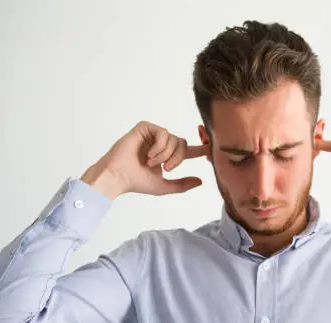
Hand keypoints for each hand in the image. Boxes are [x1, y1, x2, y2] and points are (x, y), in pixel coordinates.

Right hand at [81, 121, 207, 198]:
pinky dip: (159, 146)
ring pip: (174, 138)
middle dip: (178, 158)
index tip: (212, 148)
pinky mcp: (145, 127)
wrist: (118, 177)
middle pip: (183, 143)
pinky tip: (149, 154)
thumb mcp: (164, 186)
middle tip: (167, 169)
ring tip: (151, 163)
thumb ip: (182, 184)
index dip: (202, 149)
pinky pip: (163, 133)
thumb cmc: (137, 182)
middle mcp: (162, 143)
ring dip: (165, 154)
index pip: (189, 151)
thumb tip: (201, 181)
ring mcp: (153, 134)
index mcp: (168, 155)